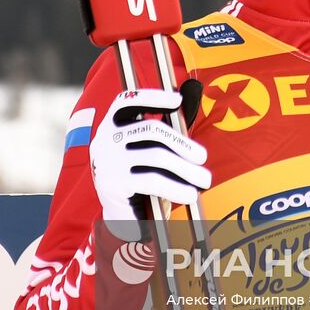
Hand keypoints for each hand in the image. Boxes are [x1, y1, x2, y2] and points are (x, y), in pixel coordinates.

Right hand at [90, 88, 210, 223]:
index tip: (178, 100)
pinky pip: (152, 181)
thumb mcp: (150, 149)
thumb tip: (192, 94)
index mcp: (112, 124)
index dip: (153, 97)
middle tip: (203, 157)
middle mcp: (105, 138)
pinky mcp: (112, 184)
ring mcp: (107, 161)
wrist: (121, 215)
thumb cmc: (141, 175)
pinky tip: (190, 194)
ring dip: (186, 169)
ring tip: (204, 179)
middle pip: (151, 130)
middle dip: (182, 143)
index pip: (128, 101)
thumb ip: (165, 127)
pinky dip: (176, 188)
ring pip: (156, 156)